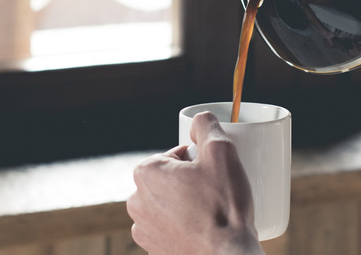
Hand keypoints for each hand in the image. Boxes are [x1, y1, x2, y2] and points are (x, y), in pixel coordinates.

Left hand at [127, 112, 263, 254]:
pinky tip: (204, 229)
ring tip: (212, 212)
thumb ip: (207, 125)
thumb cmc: (223, 206)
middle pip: (171, 178)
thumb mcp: (221, 151)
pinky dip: (184, 225)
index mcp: (147, 172)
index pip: (176, 154)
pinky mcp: (154, 249)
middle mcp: (137, 201)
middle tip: (217, 191)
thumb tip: (199, 119)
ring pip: (169, 203)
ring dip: (187, 203)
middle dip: (192, 181)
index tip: (214, 173)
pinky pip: (169, 227)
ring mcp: (143, 229)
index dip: (200, 160)